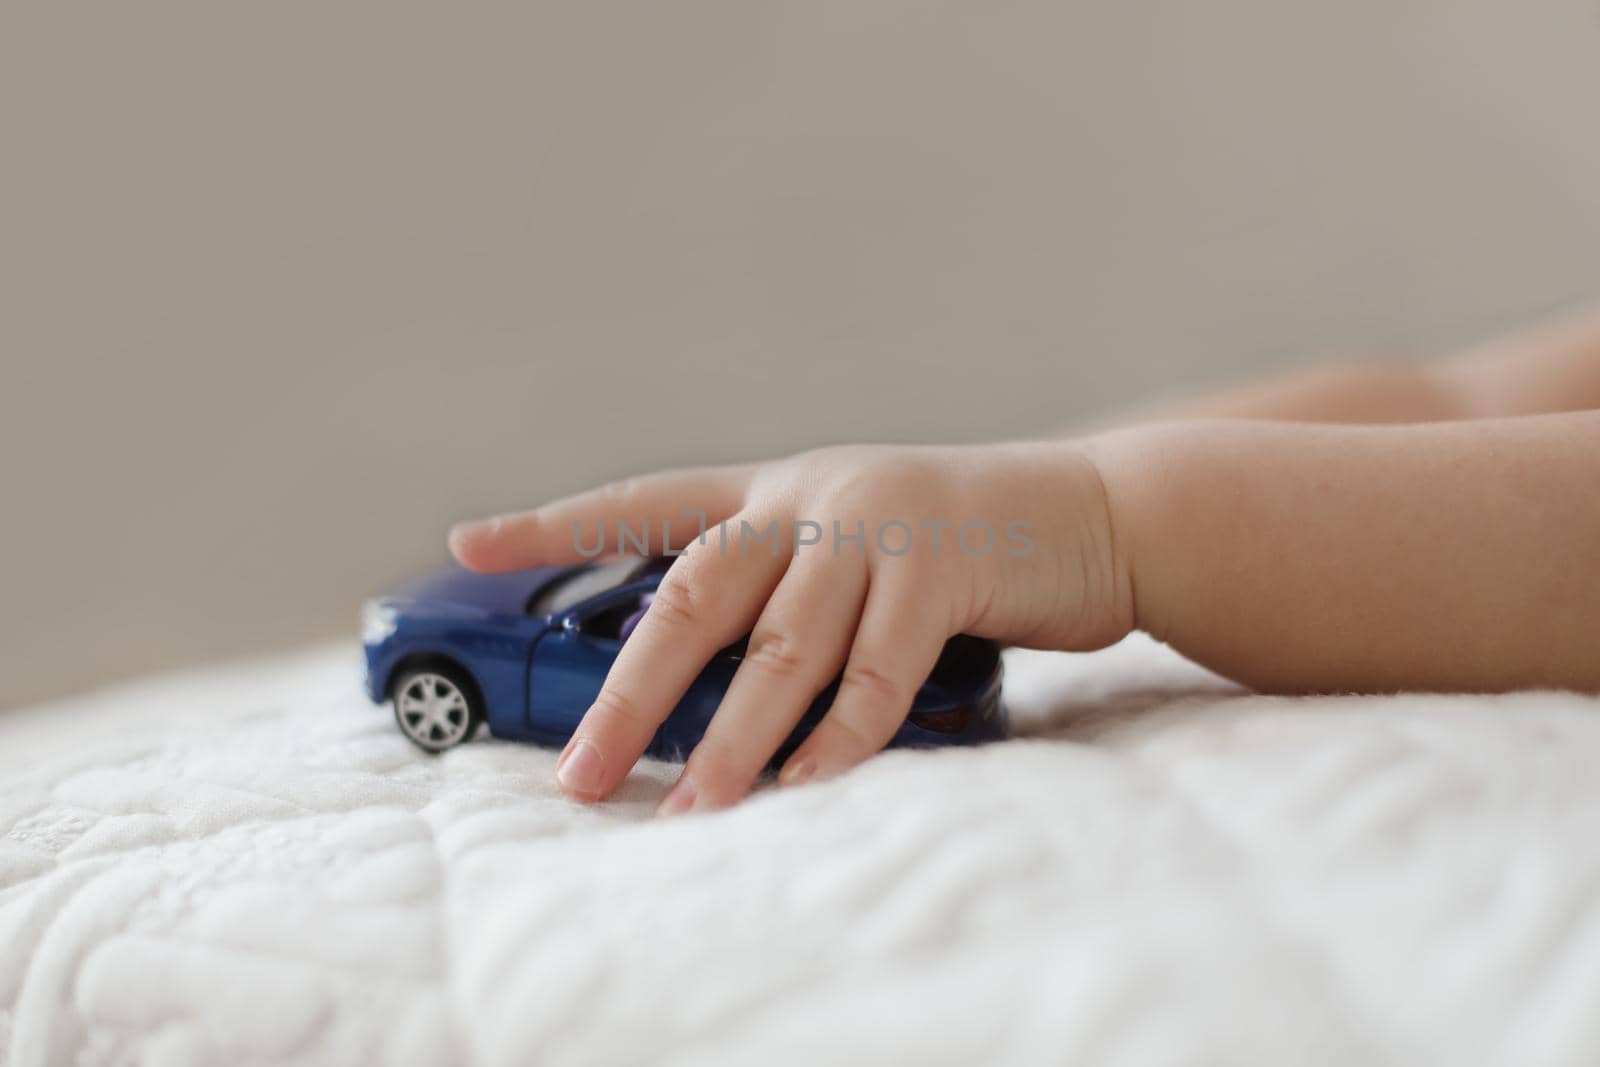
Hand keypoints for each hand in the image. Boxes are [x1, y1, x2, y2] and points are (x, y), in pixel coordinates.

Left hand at [449, 441, 1130, 812]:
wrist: (1089, 513)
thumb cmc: (955, 547)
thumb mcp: (855, 547)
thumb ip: (785, 594)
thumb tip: (704, 692)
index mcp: (776, 487)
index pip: (646, 503)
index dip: (555, 524)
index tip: (469, 541)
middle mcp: (811, 497)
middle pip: (694, 598)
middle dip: (633, 697)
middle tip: (583, 776)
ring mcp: (877, 528)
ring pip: (781, 650)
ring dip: (732, 743)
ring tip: (689, 814)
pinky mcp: (943, 569)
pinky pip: (875, 676)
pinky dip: (837, 740)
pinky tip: (803, 789)